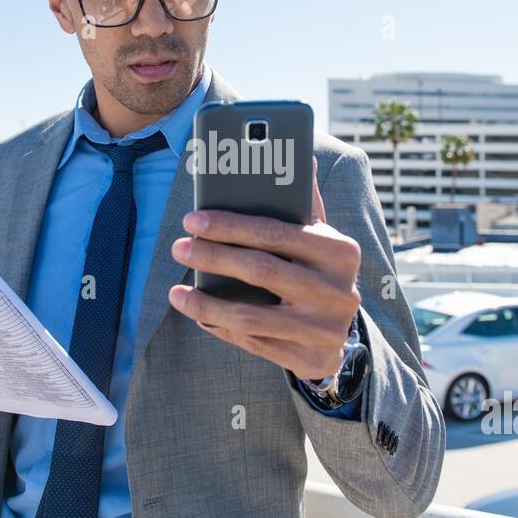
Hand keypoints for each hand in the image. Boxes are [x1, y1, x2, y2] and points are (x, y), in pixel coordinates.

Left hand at [168, 158, 361, 380]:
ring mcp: (324, 329)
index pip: (276, 232)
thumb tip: (299, 157)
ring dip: (205, 304)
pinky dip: (219, 327)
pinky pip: (252, 343)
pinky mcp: (309, 360)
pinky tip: (197, 314)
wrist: (341, 335)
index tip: (192, 219)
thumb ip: (304, 204)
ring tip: (176, 292)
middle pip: (260, 270)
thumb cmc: (318, 273)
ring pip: (251, 316)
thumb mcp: (319, 239)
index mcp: (341, 251)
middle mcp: (338, 292)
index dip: (229, 225)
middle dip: (212, 257)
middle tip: (178, 247)